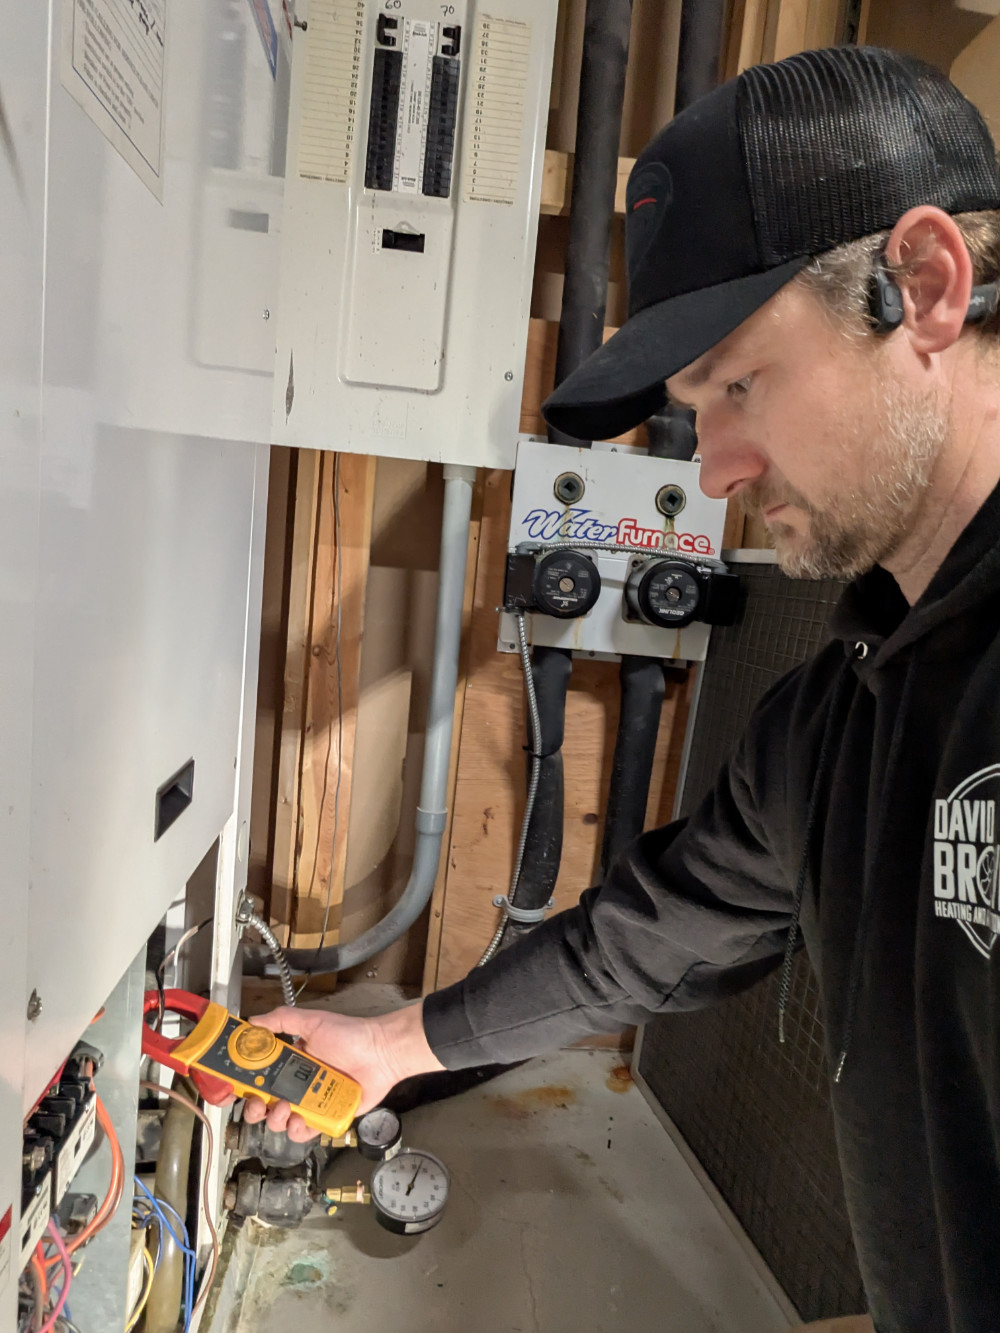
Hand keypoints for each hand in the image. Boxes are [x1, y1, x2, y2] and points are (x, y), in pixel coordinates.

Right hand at [242, 1000, 443, 1142]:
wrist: (382, 1053)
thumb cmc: (350, 1035)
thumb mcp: (314, 1022)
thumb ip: (283, 1020)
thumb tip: (252, 1020)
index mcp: (290, 1063)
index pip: (259, 1078)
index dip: (245, 1086)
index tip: (237, 1089)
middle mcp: (296, 1085)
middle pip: (264, 1105)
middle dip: (255, 1109)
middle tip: (261, 1103)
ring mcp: (310, 1103)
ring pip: (280, 1121)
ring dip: (275, 1119)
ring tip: (285, 1108)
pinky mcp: (326, 1118)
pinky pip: (305, 1133)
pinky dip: (298, 1131)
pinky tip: (300, 1121)